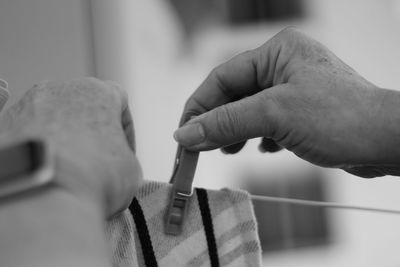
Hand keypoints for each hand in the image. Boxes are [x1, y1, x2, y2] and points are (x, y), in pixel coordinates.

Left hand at [0, 78, 141, 216]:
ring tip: (67, 168)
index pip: (119, 101)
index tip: (124, 151)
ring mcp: (28, 104)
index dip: (125, 129)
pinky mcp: (4, 124)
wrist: (45, 194)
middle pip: (82, 107)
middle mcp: (60, 89)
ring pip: (51, 117)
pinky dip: (36, 147)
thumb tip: (114, 164)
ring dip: (62, 137)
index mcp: (98, 92)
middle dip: (90, 130)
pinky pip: (26, 133)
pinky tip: (44, 168)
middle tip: (96, 159)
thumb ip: (125, 155)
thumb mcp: (130, 169)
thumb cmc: (93, 176)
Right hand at [173, 28, 399, 177]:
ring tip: (227, 150)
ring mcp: (293, 90)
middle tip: (200, 147)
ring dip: (235, 132)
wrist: (387, 141)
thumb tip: (186, 133)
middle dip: (216, 122)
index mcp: (276, 52)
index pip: (222, 77)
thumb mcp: (274, 115)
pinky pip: (267, 122)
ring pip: (249, 110)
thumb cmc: (339, 117)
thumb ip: (226, 122)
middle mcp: (283, 66)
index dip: (199, 106)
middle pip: (234, 95)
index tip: (183, 133)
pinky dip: (258, 137)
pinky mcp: (301, 112)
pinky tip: (260, 149)